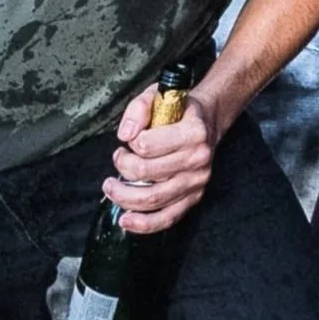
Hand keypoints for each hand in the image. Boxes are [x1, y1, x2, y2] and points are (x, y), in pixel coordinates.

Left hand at [106, 81, 219, 232]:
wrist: (207, 121)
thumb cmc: (179, 110)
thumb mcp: (157, 95)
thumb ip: (138, 109)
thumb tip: (125, 134)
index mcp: (193, 132)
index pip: (148, 146)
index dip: (130, 143)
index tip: (130, 139)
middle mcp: (198, 159)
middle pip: (147, 173)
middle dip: (122, 167)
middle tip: (117, 158)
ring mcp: (197, 181)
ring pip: (153, 198)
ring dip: (124, 196)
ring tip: (111, 187)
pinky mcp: (193, 197)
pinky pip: (168, 218)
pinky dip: (145, 224)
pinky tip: (126, 222)